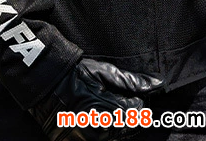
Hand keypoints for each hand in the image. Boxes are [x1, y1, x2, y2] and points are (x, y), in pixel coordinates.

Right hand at [29, 57, 163, 140]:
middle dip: (129, 113)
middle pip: (128, 127)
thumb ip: (133, 81)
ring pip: (116, 136)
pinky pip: (101, 139)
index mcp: (110, 112)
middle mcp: (101, 131)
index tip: (132, 93)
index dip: (138, 101)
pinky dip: (104, 130)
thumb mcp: (106, 72)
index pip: (138, 113)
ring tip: (105, 105)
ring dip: (117, 123)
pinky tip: (98, 116)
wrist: (47, 85)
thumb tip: (158, 83)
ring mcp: (89, 140)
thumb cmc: (77, 75)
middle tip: (116, 97)